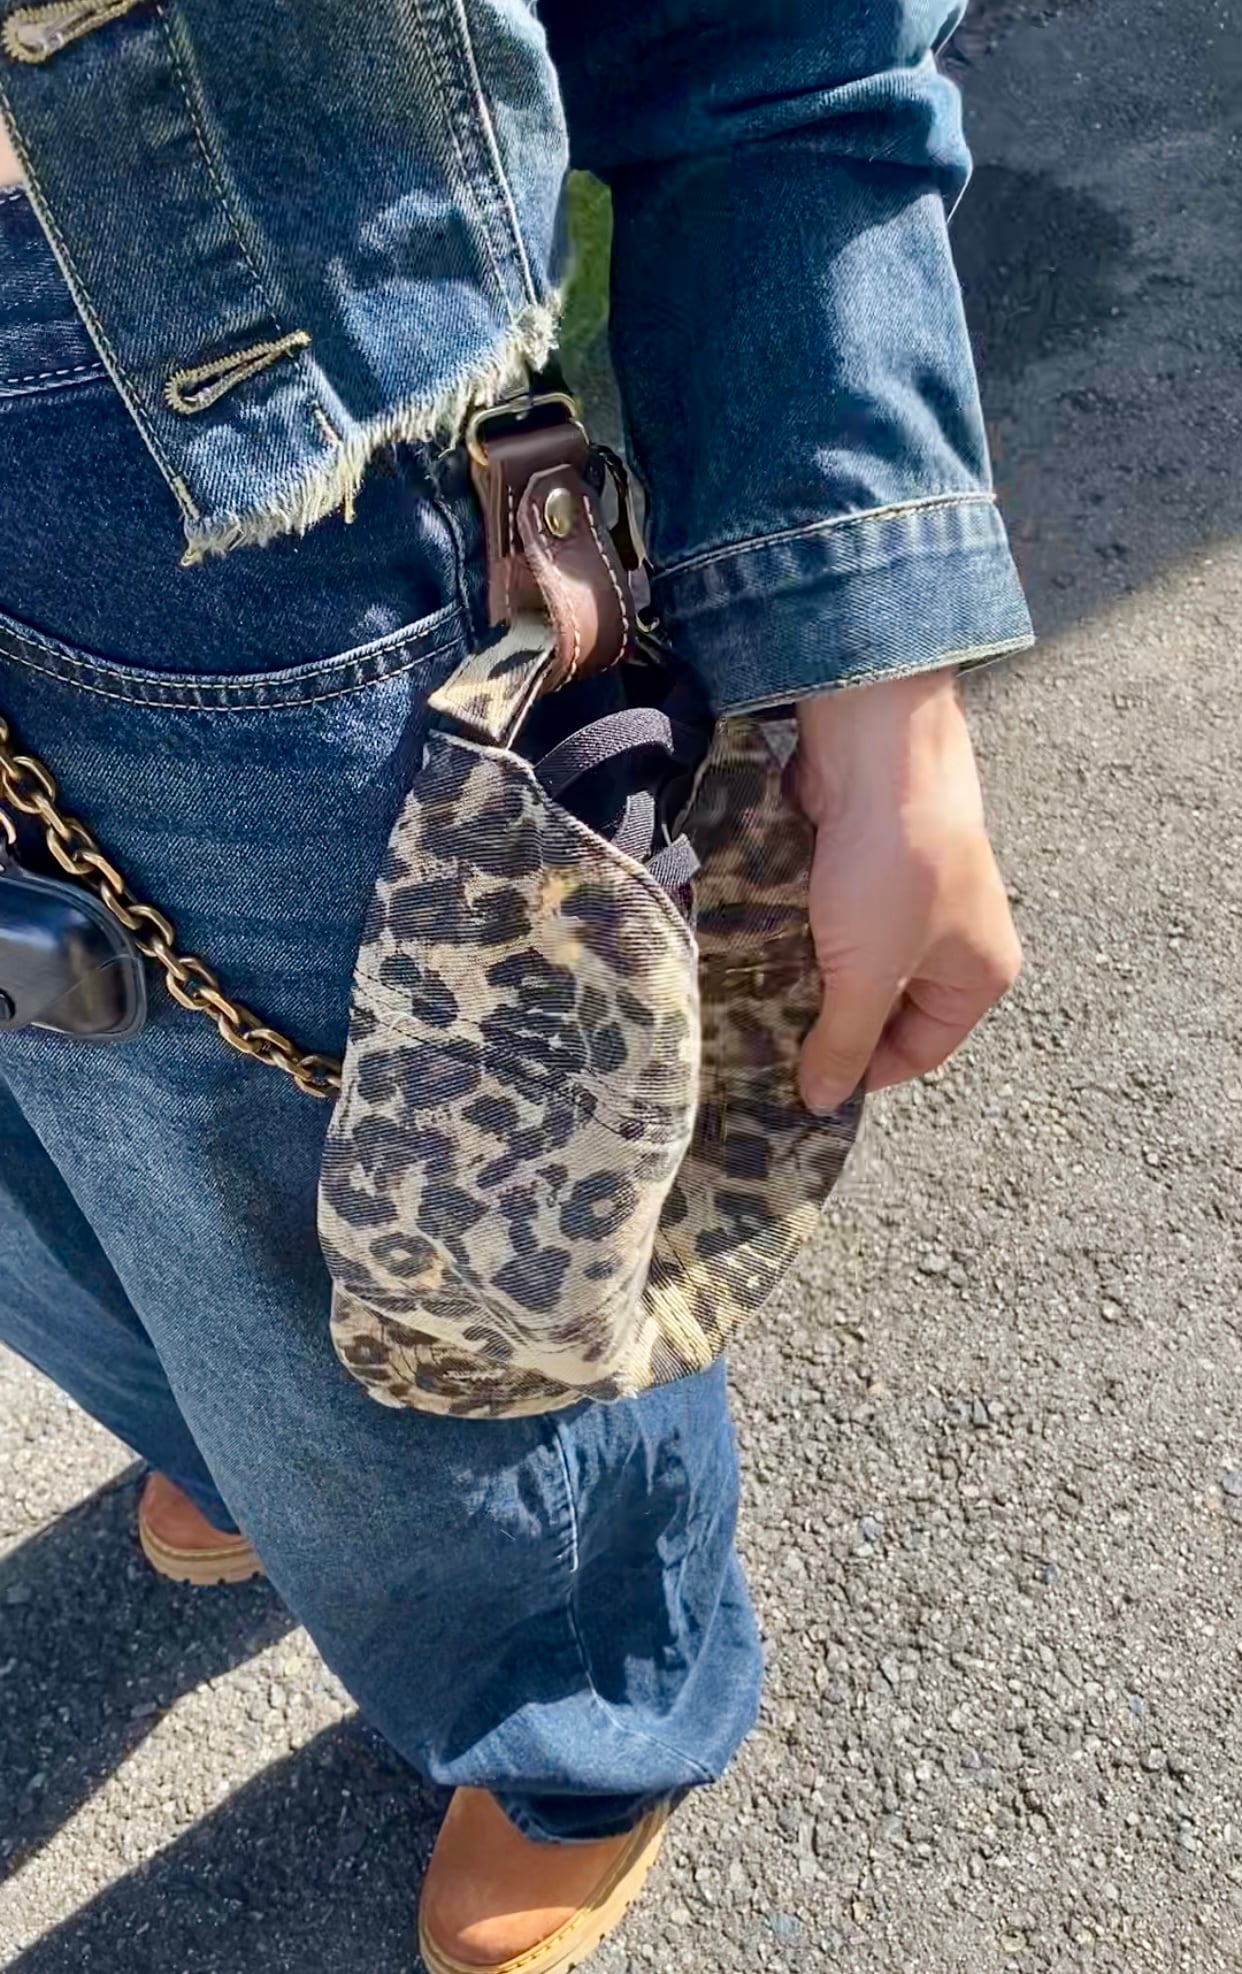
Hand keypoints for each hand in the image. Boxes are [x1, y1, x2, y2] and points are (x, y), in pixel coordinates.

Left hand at [793, 668, 1021, 1113]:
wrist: (877, 751)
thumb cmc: (892, 870)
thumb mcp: (867, 973)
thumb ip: (844, 1043)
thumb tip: (823, 1102)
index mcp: (977, 976)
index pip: (919, 1053)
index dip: (862, 1075)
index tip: (800, 1085)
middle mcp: (952, 941)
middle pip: (884, 1010)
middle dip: (829, 1025)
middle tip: (766, 1046)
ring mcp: (909, 899)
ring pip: (852, 964)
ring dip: (808, 980)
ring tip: (754, 1001)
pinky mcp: (866, 866)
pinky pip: (831, 921)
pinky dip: (800, 936)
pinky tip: (758, 950)